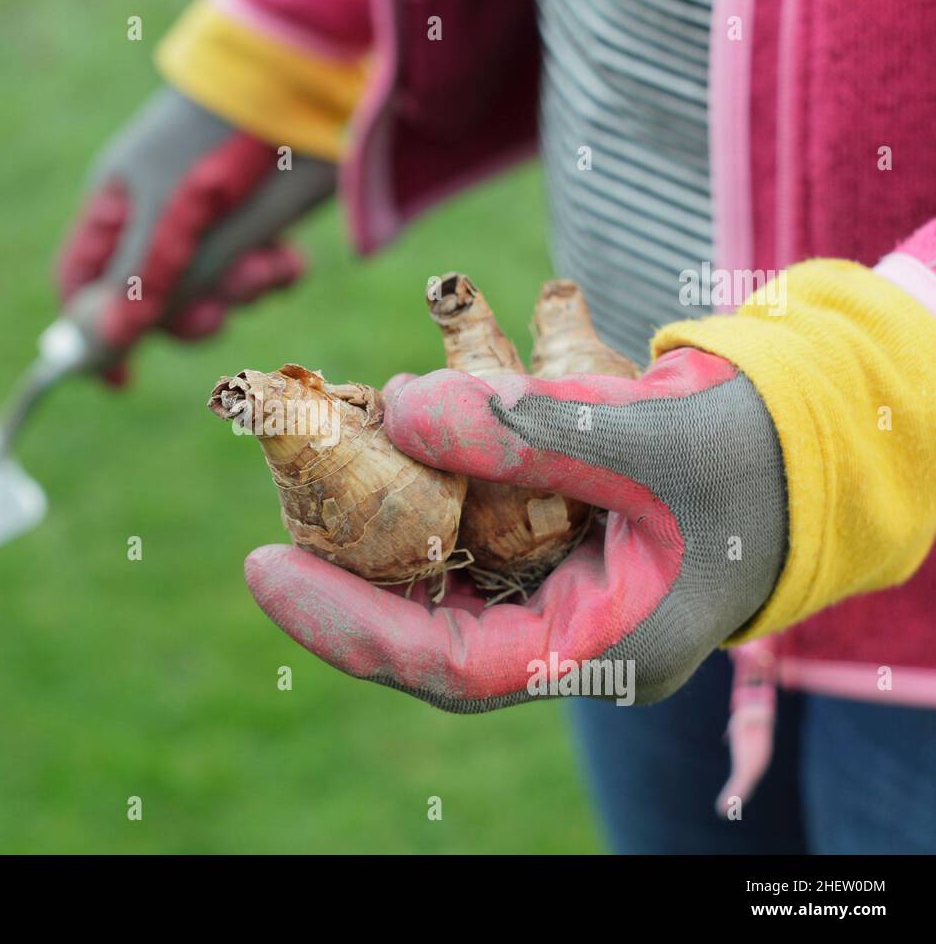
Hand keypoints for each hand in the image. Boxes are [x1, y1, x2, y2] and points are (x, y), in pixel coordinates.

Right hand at [56, 88, 334, 383]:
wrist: (304, 89)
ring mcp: (212, 216)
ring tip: (265, 266)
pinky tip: (288, 260)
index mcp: (120, 207)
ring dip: (240, 291)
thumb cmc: (217, 152)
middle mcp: (161, 214)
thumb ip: (136, 290)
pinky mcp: (263, 215)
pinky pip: (258, 268)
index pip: (85, 282)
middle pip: (157, 299)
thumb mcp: (169, 227)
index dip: (97, 331)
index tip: (122, 381)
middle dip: (190, 313)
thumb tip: (101, 349)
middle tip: (217, 315)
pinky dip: (273, 273)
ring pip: (214, 288)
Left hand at [244, 348, 787, 708]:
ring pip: (447, 585)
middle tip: (272, 528)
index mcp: (601, 648)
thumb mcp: (641, 438)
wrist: (807, 439)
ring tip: (314, 487)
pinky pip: (473, 542)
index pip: (451, 665)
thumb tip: (396, 409)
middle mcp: (570, 638)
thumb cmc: (745, 451)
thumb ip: (521, 431)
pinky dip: (426, 502)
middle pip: (433, 630)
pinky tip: (388, 456)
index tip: (265, 570)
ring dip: (381, 537)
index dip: (350, 625)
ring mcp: (563, 598)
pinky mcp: (557, 553)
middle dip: (350, 581)